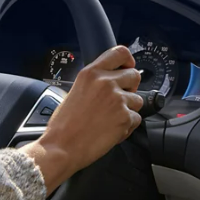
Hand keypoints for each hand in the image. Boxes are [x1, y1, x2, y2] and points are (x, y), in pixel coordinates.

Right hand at [22, 45, 142, 192]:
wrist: (62, 146)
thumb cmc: (64, 124)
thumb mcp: (75, 91)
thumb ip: (95, 82)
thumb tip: (112, 80)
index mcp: (91, 73)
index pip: (120, 52)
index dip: (128, 60)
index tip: (128, 67)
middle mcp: (106, 83)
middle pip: (134, 75)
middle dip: (130, 87)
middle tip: (119, 98)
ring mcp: (117, 100)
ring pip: (138, 100)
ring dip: (129, 109)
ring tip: (110, 119)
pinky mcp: (125, 117)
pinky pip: (136, 119)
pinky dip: (127, 126)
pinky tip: (111, 130)